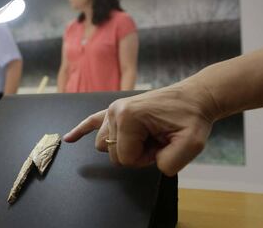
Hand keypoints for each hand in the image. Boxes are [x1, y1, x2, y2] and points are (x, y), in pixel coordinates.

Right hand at [63, 82, 217, 175]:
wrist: (193, 97)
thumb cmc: (191, 117)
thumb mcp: (191, 144)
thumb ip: (170, 163)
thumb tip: (154, 165)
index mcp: (129, 117)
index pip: (123, 158)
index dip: (144, 160)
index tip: (161, 146)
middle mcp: (115, 111)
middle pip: (111, 152)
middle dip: (134, 154)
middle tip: (156, 141)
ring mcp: (113, 109)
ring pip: (104, 143)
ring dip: (124, 146)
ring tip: (146, 137)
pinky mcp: (114, 109)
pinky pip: (90, 120)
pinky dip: (79, 130)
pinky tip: (69, 138)